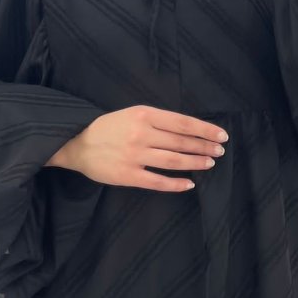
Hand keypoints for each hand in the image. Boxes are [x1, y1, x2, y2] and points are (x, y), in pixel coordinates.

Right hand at [58, 106, 227, 192]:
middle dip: (204, 146)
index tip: (221, 135)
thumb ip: (157, 120)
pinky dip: (176, 183)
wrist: (76, 142)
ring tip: (209, 163)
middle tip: (220, 150)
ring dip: (195, 162)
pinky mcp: (128, 175)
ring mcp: (135, 155)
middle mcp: (141, 134)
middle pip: (181, 141)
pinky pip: (157, 181)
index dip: (205, 130)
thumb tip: (188, 130)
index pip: (183, 123)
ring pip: (173, 160)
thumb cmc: (109, 127)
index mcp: (144, 115)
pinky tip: (189, 184)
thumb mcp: (132, 113)